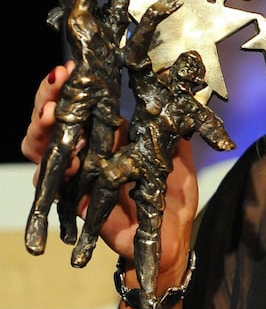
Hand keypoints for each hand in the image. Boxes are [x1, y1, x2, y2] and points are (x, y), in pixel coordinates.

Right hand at [21, 64, 198, 269]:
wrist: (170, 241)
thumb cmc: (172, 198)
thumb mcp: (179, 159)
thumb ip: (173, 132)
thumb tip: (175, 99)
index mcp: (110, 134)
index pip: (81, 102)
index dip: (71, 84)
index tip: (73, 67)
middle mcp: (88, 150)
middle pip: (54, 118)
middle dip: (47, 97)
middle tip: (56, 84)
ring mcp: (78, 174)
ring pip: (42, 146)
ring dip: (42, 129)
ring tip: (50, 115)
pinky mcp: (75, 200)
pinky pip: (52, 185)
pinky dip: (52, 172)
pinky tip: (66, 161)